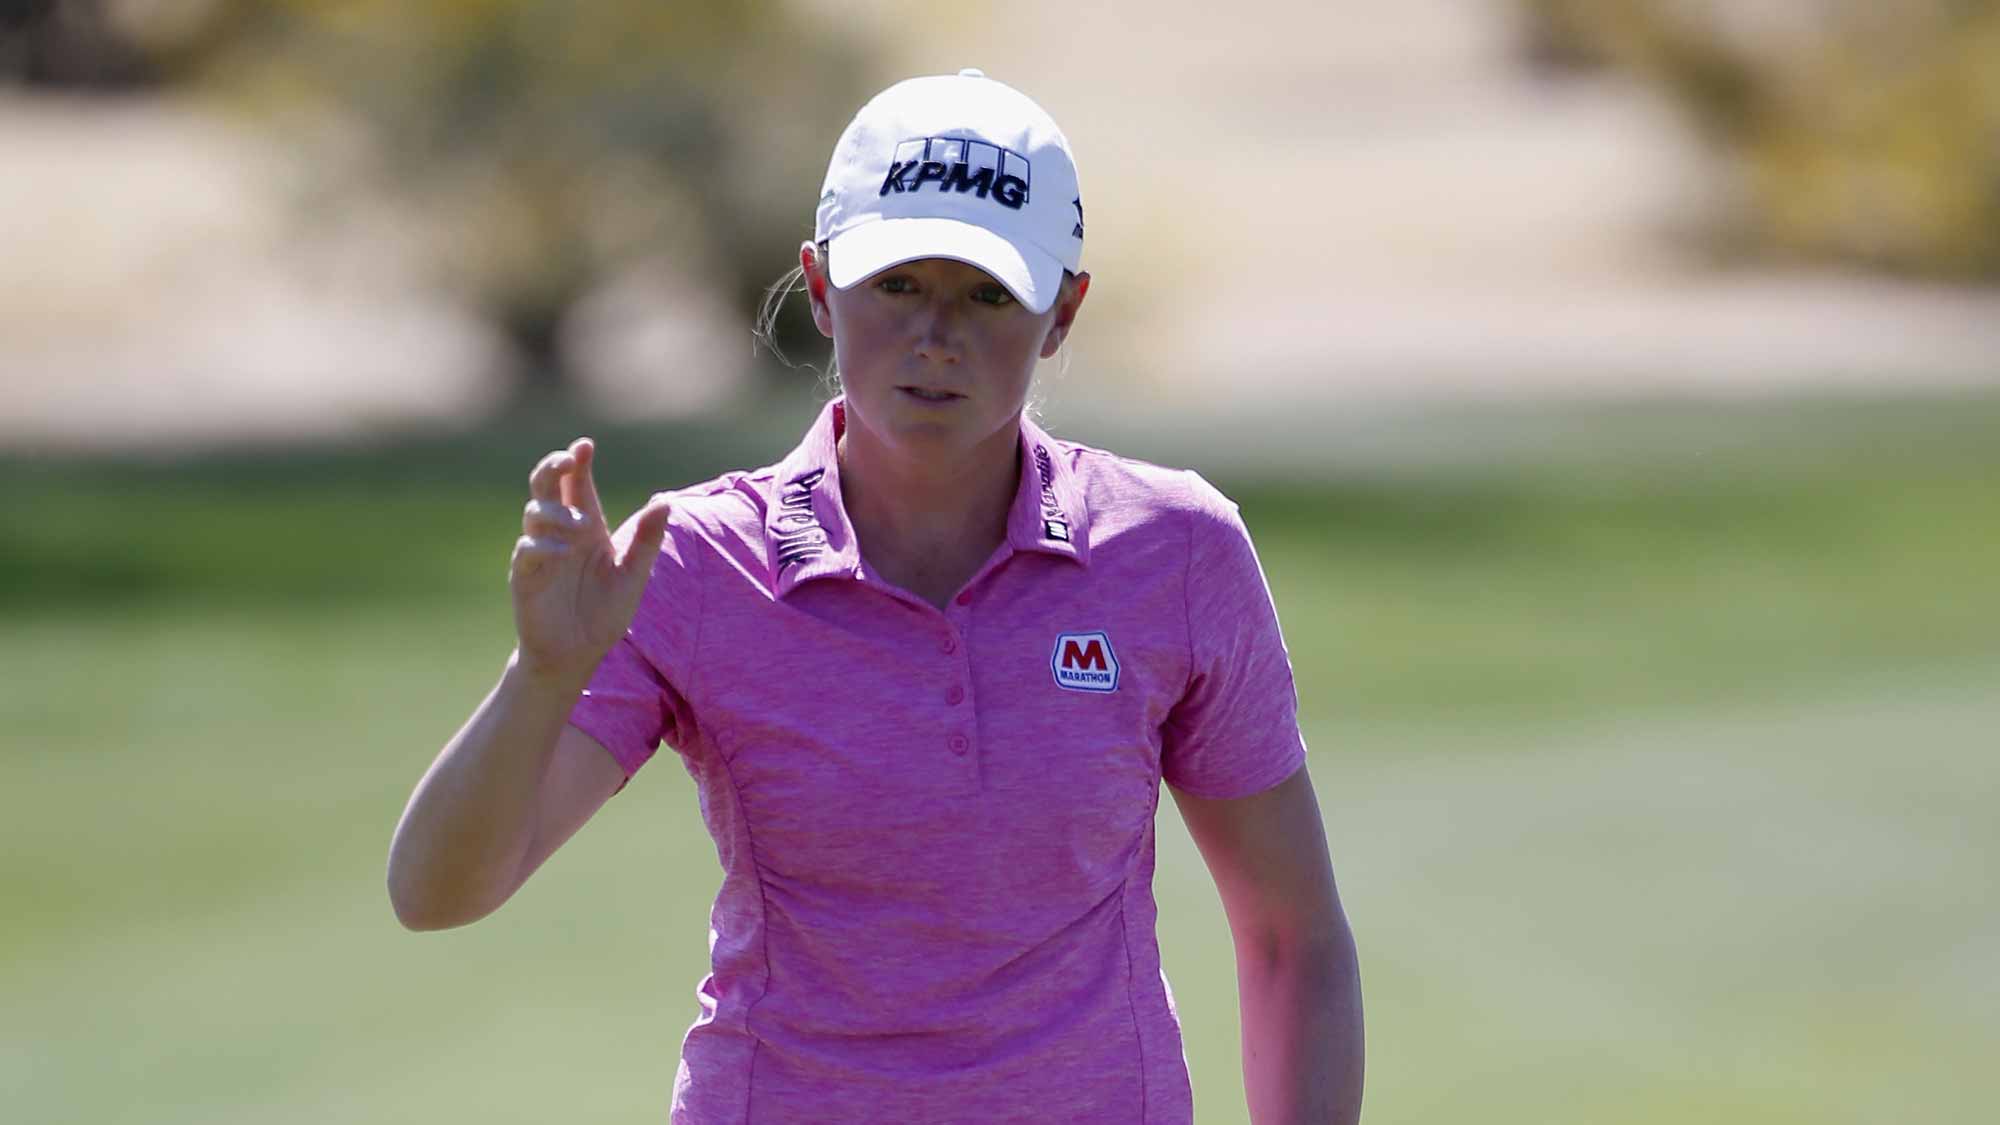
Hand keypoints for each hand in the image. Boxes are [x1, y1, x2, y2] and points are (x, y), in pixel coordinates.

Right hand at [508, 437, 671, 689]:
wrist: (577, 655)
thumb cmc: (605, 614)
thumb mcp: (633, 576)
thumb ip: (646, 540)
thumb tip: (665, 501)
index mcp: (588, 529)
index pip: (578, 486)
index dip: (578, 463)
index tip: (585, 445)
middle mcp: (561, 535)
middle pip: (546, 487)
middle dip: (552, 467)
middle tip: (566, 459)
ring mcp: (540, 553)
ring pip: (534, 513)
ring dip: (556, 512)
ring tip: (580, 526)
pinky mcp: (525, 577)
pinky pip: (526, 550)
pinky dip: (543, 546)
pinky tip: (563, 553)